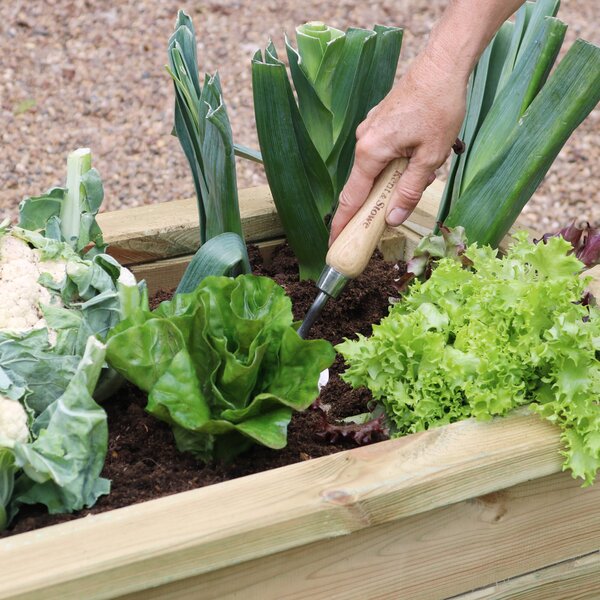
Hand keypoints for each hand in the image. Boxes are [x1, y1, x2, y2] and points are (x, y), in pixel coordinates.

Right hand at [329, 49, 467, 242]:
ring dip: (391, 180)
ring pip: (374, 169)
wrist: (442, 66)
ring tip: (421, 172)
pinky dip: (393, 164)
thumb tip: (392, 219)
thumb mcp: (430, 158)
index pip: (351, 199)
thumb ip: (409, 191)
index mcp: (370, 152)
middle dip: (375, 204)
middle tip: (386, 219)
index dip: (342, 224)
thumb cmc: (439, 108)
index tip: (334, 244)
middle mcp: (363, 142)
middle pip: (362, 186)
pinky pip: (380, 154)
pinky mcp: (378, 123)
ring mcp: (369, 131)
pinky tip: (417, 156)